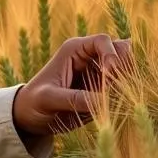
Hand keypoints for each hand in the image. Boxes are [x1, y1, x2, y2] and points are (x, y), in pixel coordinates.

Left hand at [12, 34, 131, 136]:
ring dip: (126, 81)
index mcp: (75, 49)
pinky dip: (125, 94)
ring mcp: (99, 73)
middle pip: (121, 50)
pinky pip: (123, 87)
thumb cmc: (34, 102)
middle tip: (114, 88)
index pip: (103, 40)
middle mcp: (90, 57)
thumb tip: (104, 101)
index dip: (111, 55)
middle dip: (123, 68)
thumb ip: (75, 98)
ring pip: (126, 68)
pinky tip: (115, 105)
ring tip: (113, 98)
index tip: (109, 75)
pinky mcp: (103, 90)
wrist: (32, 117)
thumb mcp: (50, 99)